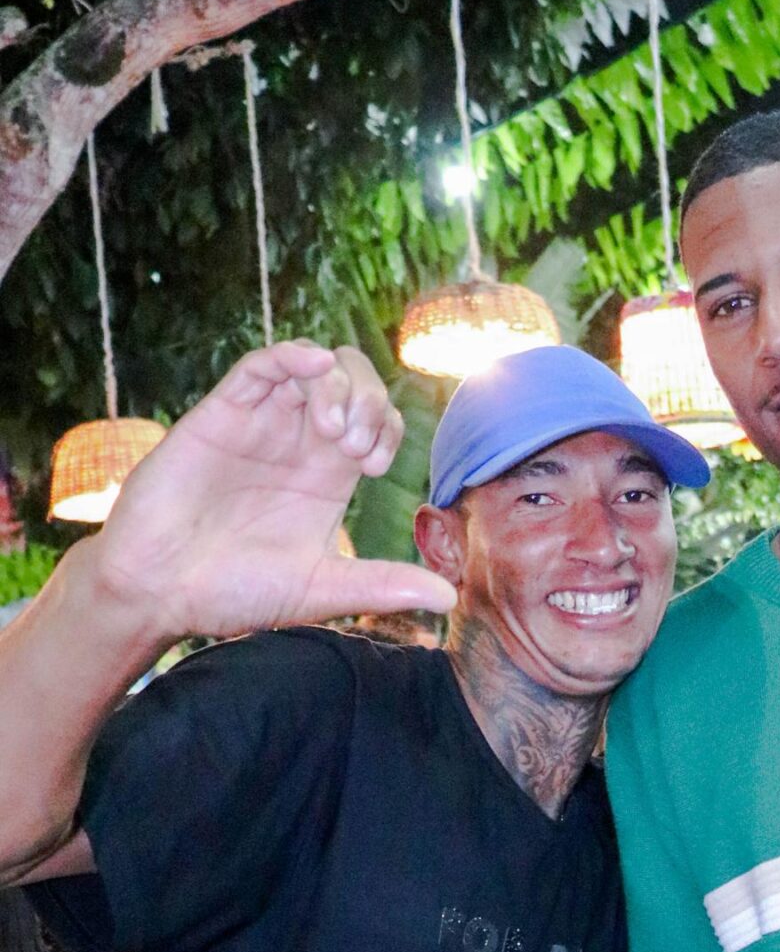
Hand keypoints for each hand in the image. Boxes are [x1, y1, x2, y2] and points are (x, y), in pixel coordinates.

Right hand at [84, 342, 456, 644]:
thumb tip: (448, 596)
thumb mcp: (320, 590)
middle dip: (368, 401)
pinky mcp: (221, 414)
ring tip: (331, 432)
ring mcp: (261, 424)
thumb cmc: (233, 592)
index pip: (378, 424)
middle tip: (353, 447)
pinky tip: (312, 363)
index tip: (371, 467)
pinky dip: (291, 355)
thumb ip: (380, 586)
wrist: (159, 591)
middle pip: (353, 384)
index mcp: (327, 477)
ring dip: (337, 387)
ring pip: (313, 369)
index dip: (387, 430)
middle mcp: (299, 443)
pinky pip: (261, 366)